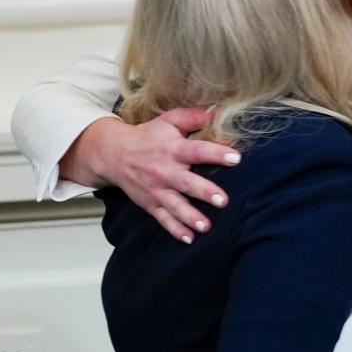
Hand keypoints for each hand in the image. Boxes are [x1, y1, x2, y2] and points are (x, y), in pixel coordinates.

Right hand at [62, 108, 240, 243]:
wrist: (114, 155)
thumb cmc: (149, 136)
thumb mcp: (169, 121)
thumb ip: (192, 117)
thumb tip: (217, 111)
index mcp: (173, 149)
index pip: (197, 150)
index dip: (216, 154)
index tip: (236, 158)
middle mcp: (165, 171)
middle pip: (187, 183)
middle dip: (205, 192)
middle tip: (223, 200)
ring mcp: (157, 190)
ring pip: (175, 206)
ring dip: (191, 217)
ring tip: (206, 227)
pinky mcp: (151, 204)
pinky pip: (163, 219)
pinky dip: (175, 230)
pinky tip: (189, 239)